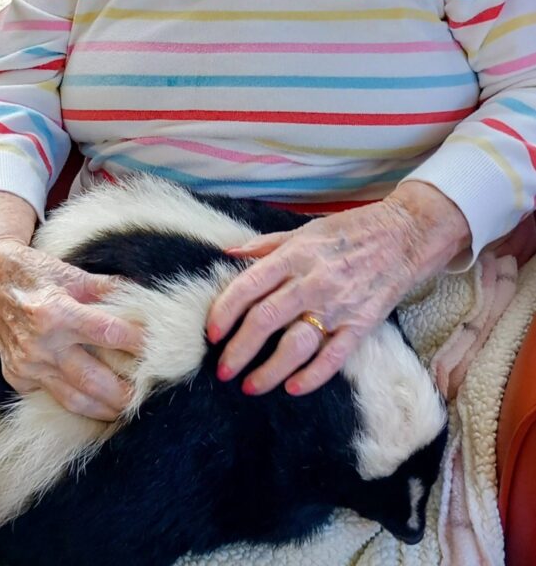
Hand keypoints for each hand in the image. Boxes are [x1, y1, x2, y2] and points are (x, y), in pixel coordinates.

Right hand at [0, 193, 143, 420]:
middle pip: (92, 378)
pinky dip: (76, 402)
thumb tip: (147, 296)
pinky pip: (51, 396)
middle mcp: (40, 343)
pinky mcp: (17, 377)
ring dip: (103, 409)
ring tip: (128, 410)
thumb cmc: (37, 273)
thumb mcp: (73, 273)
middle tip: (149, 395)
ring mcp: (26, 364)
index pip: (108, 333)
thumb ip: (109, 288)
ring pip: (72, 398)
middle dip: (123, 392)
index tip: (160, 348)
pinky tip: (97, 405)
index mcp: (56, 312)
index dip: (136, 341)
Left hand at [206, 182, 469, 397]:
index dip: (225, 312)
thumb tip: (230, 252)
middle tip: (223, 370)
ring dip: (269, 371)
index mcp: (295, 255)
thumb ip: (266, 245)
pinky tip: (293, 388)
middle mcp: (312, 281)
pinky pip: (333, 357)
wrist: (405, 235)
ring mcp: (338, 305)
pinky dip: (312, 376)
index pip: (249, 286)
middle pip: (265, 320)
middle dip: (239, 350)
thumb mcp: (306, 229)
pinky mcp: (361, 324)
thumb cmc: (351, 230)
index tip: (211, 333)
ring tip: (250, 386)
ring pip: (295, 345)